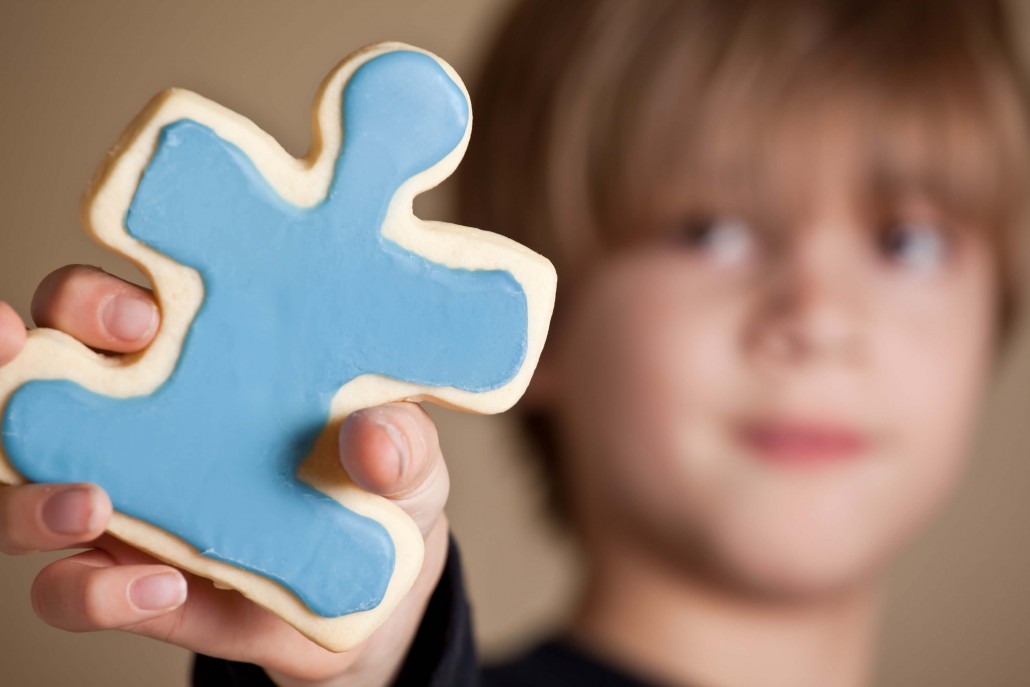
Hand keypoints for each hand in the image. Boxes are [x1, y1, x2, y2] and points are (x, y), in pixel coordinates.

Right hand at [0, 265, 451, 686]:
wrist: (380, 593)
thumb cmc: (382, 484)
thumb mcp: (409, 458)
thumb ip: (403, 442)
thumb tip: (374, 437)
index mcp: (201, 361)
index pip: (111, 305)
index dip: (96, 298)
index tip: (142, 314)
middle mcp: (143, 421)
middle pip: (41, 371)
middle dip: (21, 359)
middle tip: (50, 360)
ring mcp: (124, 503)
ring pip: (19, 485)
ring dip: (29, 494)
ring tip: (90, 502)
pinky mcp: (126, 584)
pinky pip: (68, 590)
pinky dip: (93, 593)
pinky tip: (165, 589)